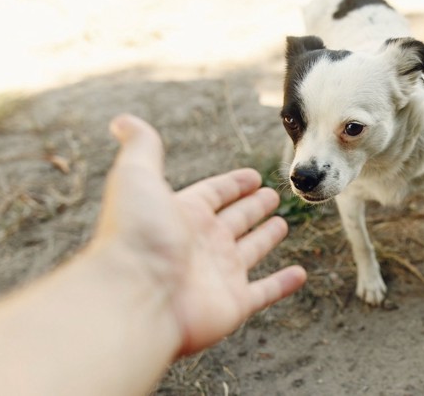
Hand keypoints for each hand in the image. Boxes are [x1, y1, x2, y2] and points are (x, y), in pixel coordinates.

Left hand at [93, 114, 305, 354]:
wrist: (135, 297)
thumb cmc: (135, 235)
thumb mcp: (137, 177)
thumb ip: (141, 147)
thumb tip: (122, 120)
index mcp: (184, 213)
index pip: (214, 193)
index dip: (233, 184)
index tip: (253, 176)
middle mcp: (201, 243)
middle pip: (234, 220)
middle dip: (252, 207)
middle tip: (272, 197)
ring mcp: (218, 275)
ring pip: (250, 252)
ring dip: (266, 239)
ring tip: (282, 225)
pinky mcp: (233, 304)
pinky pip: (265, 291)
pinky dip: (283, 284)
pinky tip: (300, 274)